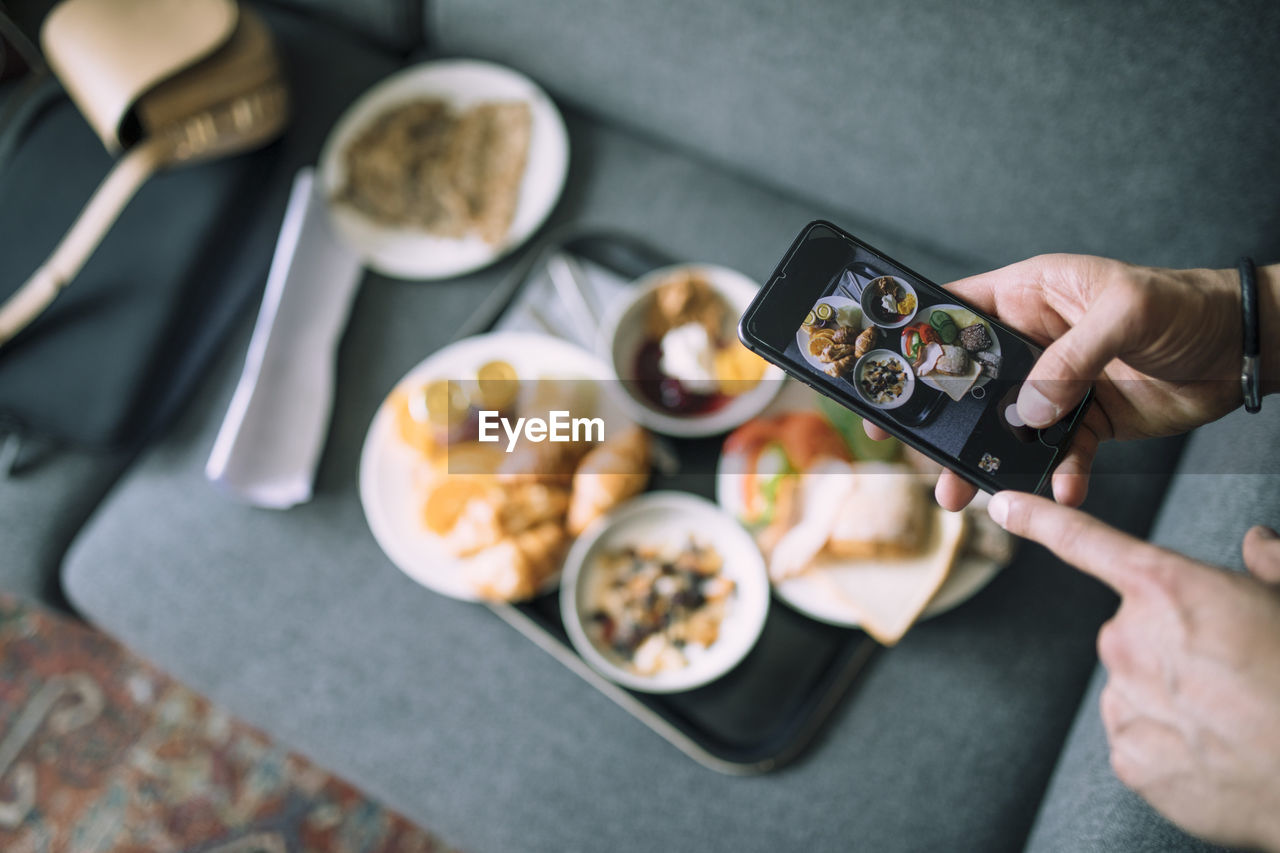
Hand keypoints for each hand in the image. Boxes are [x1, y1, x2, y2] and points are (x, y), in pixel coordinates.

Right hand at [864, 254, 1278, 509]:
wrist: (1243, 348)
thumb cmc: (1185, 304)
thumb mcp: (1125, 311)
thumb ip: (1071, 358)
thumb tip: (1027, 410)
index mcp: (1027, 296)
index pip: (953, 314)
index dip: (914, 344)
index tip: (884, 379)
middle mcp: (1032, 341)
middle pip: (968, 384)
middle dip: (941, 422)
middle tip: (913, 454)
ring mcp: (1057, 385)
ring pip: (1005, 429)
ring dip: (987, 463)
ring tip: (966, 496)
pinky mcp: (1086, 422)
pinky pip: (1060, 454)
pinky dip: (1059, 476)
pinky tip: (1064, 490)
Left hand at [987, 491, 1279, 851]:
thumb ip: (1267, 567)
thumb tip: (1257, 543)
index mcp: (1168, 589)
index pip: (1086, 542)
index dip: (1040, 520)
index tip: (1004, 504)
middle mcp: (1130, 638)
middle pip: (1133, 631)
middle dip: (1172, 647)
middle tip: (1227, 672)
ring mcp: (1124, 698)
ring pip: (1136, 686)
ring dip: (1171, 697)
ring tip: (1229, 715)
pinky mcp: (1128, 755)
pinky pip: (1140, 735)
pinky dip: (1171, 742)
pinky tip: (1213, 748)